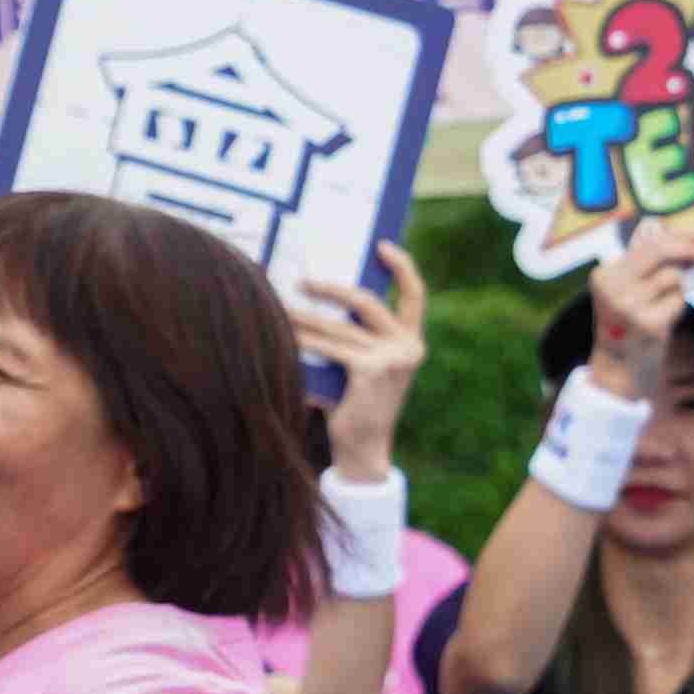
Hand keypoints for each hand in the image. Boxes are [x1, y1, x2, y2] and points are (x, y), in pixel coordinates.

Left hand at [295, 240, 428, 478]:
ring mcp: (393, 358)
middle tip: (301, 281)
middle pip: (367, 302)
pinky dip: (302, 343)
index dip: (402, 267)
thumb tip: (314, 299)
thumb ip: (354, 338)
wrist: (363, 447)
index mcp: (410, 340)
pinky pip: (329, 349)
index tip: (382, 245)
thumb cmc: (355, 403)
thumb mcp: (363, 365)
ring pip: (339, 327)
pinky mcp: (372, 371)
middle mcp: (408, 346)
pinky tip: (282, 338)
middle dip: (330, 289)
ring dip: (305, 317)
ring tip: (279, 307)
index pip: (414, 295)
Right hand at [585, 217, 693, 401]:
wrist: (619, 365)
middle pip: (662, 251)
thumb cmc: (629, 321)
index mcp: (604, 274)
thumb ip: (645, 259)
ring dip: (681, 286)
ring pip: (674, 277)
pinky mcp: (647, 324)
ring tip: (665, 301)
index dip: (685, 236)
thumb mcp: (628, 287)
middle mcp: (611, 287)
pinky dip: (679, 305)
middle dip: (693, 248)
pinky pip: (679, 300)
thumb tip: (659, 224)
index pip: (649, 242)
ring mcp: (628, 306)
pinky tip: (664, 317)